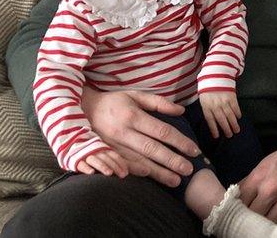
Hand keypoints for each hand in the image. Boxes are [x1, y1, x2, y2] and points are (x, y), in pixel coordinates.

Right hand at [76, 148, 128, 177]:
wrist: (70, 143)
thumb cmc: (90, 152)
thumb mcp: (101, 152)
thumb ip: (111, 159)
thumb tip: (125, 170)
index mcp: (103, 149)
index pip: (114, 156)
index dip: (121, 164)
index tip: (126, 173)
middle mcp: (95, 151)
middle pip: (107, 158)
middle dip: (115, 166)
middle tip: (122, 175)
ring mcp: (85, 155)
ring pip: (95, 160)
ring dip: (103, 166)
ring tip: (109, 173)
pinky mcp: (75, 160)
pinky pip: (81, 164)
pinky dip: (86, 168)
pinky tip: (91, 173)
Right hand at [82, 88, 199, 186]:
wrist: (82, 108)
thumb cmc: (114, 101)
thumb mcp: (135, 95)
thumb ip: (158, 103)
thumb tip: (181, 112)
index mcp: (133, 117)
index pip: (162, 132)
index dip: (180, 142)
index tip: (194, 151)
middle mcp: (123, 132)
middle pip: (152, 149)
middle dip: (172, 161)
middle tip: (189, 170)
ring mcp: (113, 145)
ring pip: (139, 161)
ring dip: (158, 173)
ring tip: (175, 181)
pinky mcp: (106, 153)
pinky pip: (125, 166)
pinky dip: (138, 174)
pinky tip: (150, 179)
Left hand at [199, 91, 240, 138]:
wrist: (214, 75)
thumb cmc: (207, 89)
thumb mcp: (203, 100)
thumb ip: (208, 109)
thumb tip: (213, 121)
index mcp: (206, 106)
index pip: (210, 120)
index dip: (214, 129)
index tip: (217, 136)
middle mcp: (215, 105)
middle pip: (221, 119)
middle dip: (226, 129)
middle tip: (230, 135)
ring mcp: (224, 101)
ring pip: (229, 115)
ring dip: (233, 123)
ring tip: (236, 130)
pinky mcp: (231, 96)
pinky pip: (235, 107)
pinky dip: (237, 113)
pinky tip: (239, 117)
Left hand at [239, 125, 276, 227]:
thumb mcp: (265, 164)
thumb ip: (250, 181)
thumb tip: (236, 196)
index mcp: (258, 177)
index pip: (239, 203)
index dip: (235, 212)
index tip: (235, 217)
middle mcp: (271, 189)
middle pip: (252, 216)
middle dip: (249, 222)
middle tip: (247, 226)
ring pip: (270, 223)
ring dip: (265, 228)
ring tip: (262, 229)